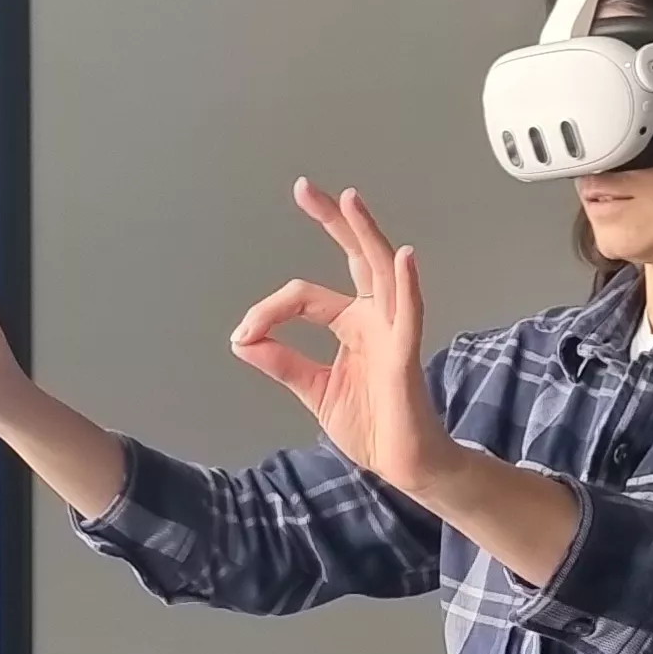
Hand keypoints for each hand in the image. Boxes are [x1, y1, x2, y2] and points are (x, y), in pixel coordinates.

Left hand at [231, 178, 459, 492]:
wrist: (402, 465)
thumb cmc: (371, 425)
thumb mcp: (314, 390)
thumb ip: (283, 363)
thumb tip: (242, 340)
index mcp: (353, 323)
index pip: (305, 297)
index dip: (269, 311)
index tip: (243, 334)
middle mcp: (375, 318)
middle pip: (355, 257)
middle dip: (333, 222)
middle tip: (307, 189)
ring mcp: (393, 331)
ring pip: (381, 272)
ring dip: (366, 235)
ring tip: (350, 201)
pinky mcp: (406, 354)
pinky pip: (410, 314)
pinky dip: (408, 285)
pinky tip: (404, 257)